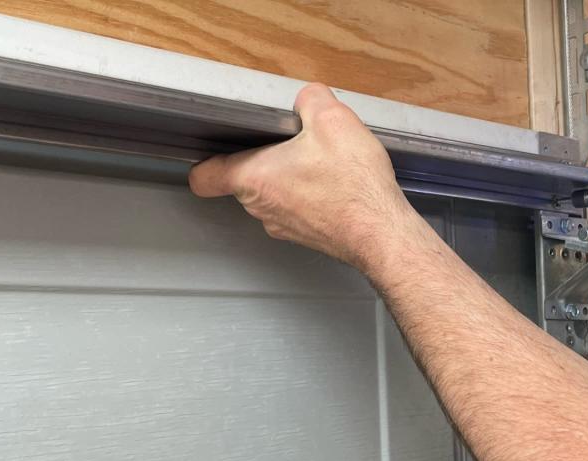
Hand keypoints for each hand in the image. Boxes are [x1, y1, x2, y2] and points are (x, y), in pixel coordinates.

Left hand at [188, 83, 413, 269]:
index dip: (206, 161)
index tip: (218, 149)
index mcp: (254, 178)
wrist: (383, 233)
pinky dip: (310, 197)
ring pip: (272, 198)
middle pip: (242, 183)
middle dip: (262, 162)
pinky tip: (336, 184)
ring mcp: (285, 226)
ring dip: (288, 181)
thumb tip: (309, 97)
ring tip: (319, 164)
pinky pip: (298, 211)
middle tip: (289, 145)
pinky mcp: (309, 236)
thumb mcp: (334, 120)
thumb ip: (311, 99)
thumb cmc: (354, 188)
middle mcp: (263, 208)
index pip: (204, 177)